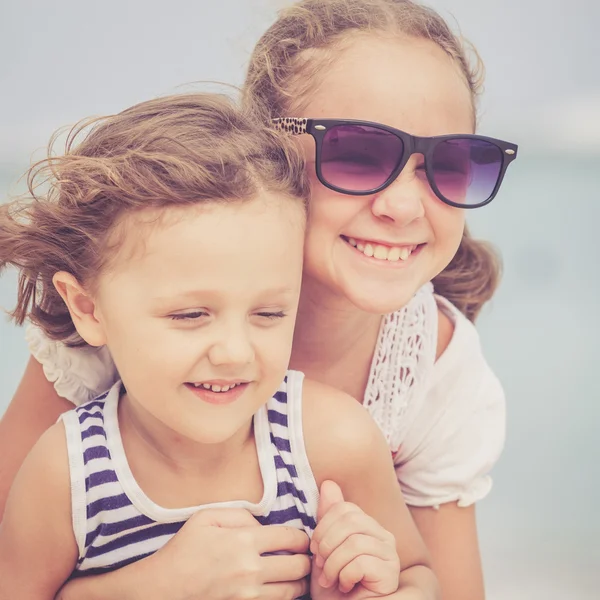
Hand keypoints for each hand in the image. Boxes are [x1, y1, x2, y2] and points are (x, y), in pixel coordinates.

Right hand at [58, 508, 309, 599]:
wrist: (161, 589)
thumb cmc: (184, 549)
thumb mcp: (207, 517)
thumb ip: (240, 514)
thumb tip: (263, 524)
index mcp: (244, 541)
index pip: (291, 537)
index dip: (302, 537)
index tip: (302, 538)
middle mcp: (250, 570)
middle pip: (298, 566)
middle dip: (305, 560)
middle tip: (304, 556)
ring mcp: (248, 596)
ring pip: (292, 591)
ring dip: (298, 581)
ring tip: (295, 574)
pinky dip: (283, 598)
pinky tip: (279, 589)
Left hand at [310, 481, 399, 598]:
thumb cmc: (332, 586)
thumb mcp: (323, 548)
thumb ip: (328, 517)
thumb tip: (329, 484)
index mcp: (368, 526)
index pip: (344, 508)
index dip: (323, 526)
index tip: (314, 549)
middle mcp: (383, 535)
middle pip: (350, 521)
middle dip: (327, 544)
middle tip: (321, 566)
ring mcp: (390, 554)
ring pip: (354, 543)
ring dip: (333, 564)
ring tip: (330, 579)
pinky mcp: (391, 573)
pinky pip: (361, 563)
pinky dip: (344, 576)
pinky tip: (345, 586)